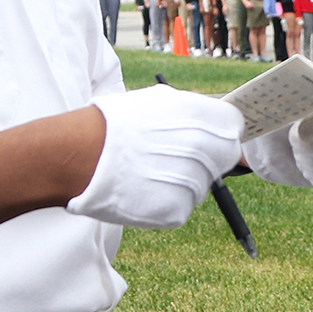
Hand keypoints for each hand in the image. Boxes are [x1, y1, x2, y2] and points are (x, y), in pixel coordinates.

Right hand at [67, 87, 242, 228]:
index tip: (205, 137)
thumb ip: (194, 112)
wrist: (79, 155)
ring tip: (147, 171)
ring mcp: (192, 181)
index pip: (233, 127)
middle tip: (171, 158)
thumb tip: (221, 121)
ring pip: (201, 186)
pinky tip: (142, 189)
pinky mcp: (176, 210)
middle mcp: (204, 149)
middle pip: (223, 159)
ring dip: (181, 182)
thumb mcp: (157, 101)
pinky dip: (164, 202)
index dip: (219, 133)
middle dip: (205, 159)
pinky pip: (182, 207)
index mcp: (202, 116)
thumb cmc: (114, 124)